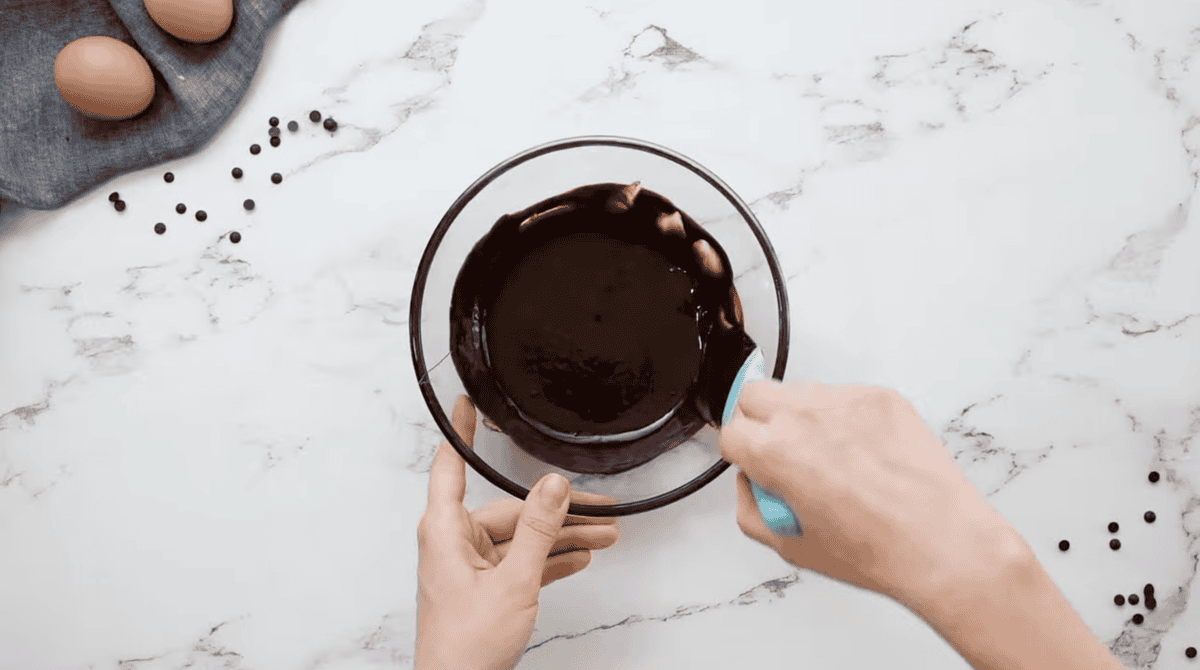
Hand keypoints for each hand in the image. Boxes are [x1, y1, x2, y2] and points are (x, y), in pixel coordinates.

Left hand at [415, 395, 620, 669]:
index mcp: (446, 530)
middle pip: (510, 509)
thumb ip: (537, 530)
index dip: (461, 431)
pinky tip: (581, 556)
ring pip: (522, 538)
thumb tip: (553, 485)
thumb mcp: (513, 581)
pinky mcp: (486, 588)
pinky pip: (521, 562)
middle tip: (602, 507)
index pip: (452, 466)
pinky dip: (550, 560)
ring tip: (606, 534)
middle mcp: (455, 542)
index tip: (467, 402)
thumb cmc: (466, 647)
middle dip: (559, 510)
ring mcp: (471, 566)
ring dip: (562, 537)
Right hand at [720, 380, 1024, 604]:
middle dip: (757, 422)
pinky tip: (861, 453)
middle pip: (753, 395)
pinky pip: (843, 396)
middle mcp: (806, 417)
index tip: (751, 462)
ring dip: (799, 416)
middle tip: (778, 452)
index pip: (729, 431)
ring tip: (827, 457)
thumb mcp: (790, 547)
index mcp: (776, 453)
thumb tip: (751, 485)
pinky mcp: (880, 397)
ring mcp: (846, 401)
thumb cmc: (877, 550)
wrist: (941, 542)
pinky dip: (842, 418)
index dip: (738, 452)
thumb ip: (752, 509)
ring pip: (799, 391)